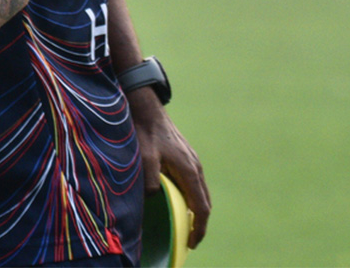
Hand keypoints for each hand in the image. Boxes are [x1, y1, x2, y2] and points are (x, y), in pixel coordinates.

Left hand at [130, 90, 210, 248]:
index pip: (201, 207)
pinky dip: (193, 196)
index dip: (199, 228)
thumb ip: (151, 179)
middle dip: (200, 223)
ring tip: (188, 224)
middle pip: (204, 201)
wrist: (146, 105)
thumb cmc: (144, 130)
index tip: (192, 243)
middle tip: (190, 239)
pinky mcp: (186, 155)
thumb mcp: (144, 156)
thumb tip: (156, 197)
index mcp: (189, 170)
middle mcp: (195, 166)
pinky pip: (195, 181)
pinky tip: (181, 199)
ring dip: (197, 209)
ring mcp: (192, 159)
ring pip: (201, 190)